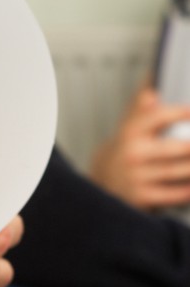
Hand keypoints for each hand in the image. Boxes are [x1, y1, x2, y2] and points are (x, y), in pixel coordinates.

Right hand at [90, 86, 189, 209]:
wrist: (105, 178)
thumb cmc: (129, 148)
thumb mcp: (132, 125)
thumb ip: (143, 107)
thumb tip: (151, 91)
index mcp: (132, 132)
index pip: (158, 117)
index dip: (180, 113)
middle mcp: (134, 153)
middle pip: (176, 148)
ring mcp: (137, 176)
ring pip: (177, 171)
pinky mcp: (142, 196)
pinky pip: (173, 194)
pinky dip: (188, 190)